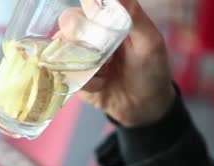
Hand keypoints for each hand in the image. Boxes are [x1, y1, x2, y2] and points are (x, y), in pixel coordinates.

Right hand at [68, 0, 175, 126]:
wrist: (144, 107)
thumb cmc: (151, 70)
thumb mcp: (150, 41)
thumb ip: (133, 15)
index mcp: (108, 19)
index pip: (88, 5)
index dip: (89, 12)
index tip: (98, 25)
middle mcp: (89, 34)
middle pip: (68, 24)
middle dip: (82, 39)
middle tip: (105, 53)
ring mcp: (78, 55)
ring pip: (62, 49)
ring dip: (83, 61)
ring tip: (105, 71)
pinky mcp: (72, 77)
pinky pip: (65, 74)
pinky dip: (84, 81)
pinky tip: (100, 85)